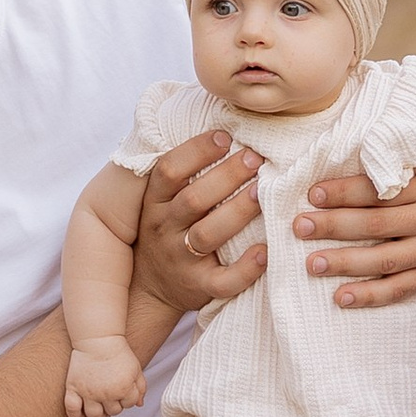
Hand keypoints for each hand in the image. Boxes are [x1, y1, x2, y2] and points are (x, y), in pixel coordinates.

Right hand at [63, 339, 146, 416]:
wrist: (98, 338)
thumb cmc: (118, 352)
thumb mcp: (136, 368)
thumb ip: (140, 387)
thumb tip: (139, 404)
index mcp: (123, 389)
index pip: (129, 404)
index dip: (128, 398)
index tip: (123, 390)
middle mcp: (106, 394)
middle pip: (113, 411)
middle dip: (114, 406)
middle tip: (111, 396)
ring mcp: (88, 392)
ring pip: (95, 415)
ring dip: (99, 415)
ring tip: (99, 407)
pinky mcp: (74, 388)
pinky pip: (72, 409)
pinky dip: (76, 416)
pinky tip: (81, 416)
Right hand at [131, 131, 267, 333]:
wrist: (149, 289)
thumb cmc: (167, 232)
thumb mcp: (161, 201)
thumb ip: (183, 173)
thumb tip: (220, 127)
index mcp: (154, 202)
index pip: (169, 171)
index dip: (196, 151)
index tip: (225, 137)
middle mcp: (163, 229)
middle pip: (193, 199)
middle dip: (226, 176)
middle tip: (255, 158)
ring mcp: (180, 259)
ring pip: (208, 235)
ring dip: (237, 212)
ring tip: (262, 192)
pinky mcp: (198, 287)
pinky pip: (222, 280)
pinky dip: (245, 268)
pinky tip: (266, 251)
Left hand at [296, 165, 415, 307]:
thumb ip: (391, 162)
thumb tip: (338, 147)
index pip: (379, 190)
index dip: (343, 192)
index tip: (312, 194)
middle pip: (376, 224)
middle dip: (334, 226)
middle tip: (300, 227)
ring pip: (385, 259)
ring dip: (345, 263)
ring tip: (312, 264)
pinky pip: (399, 289)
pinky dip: (369, 296)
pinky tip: (340, 298)